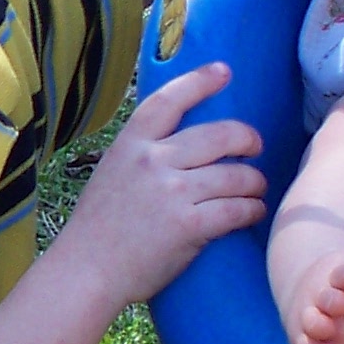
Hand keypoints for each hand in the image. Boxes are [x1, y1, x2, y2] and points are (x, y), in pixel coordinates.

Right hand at [57, 60, 268, 306]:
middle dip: (247, 138)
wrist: (86, 272)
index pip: (169, 100)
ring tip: (257, 188)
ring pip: (235, 175)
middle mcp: (152, 161)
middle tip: (255, 146)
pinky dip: (252, 209)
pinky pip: (236, 209)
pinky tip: (254, 212)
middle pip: (218, 135)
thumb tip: (185, 146)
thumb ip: (144, 156)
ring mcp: (172, 192)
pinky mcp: (189, 225)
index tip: (223, 71)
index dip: (199, 81)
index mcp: (130, 144)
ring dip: (254, 181)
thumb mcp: (112, 173)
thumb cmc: (98, 229)